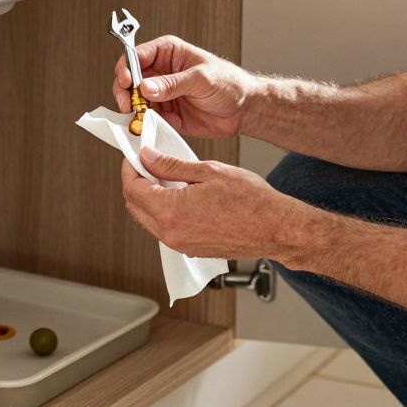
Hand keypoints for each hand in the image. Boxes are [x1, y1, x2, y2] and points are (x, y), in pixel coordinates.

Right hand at [112, 35, 258, 137]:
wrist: (244, 110)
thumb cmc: (229, 84)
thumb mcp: (201, 79)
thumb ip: (172, 84)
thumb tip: (146, 88)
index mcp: (168, 52)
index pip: (137, 55)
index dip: (127, 68)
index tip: (126, 82)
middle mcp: (160, 71)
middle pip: (129, 79)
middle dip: (125, 92)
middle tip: (128, 105)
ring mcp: (161, 93)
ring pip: (134, 100)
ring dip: (133, 110)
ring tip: (140, 118)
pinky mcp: (165, 113)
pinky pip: (147, 118)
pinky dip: (145, 123)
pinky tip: (151, 126)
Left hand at [119, 147, 306, 259]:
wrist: (276, 228)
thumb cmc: (251, 201)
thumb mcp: (208, 171)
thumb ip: (171, 165)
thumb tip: (148, 157)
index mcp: (172, 211)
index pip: (133, 189)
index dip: (130, 169)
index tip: (135, 157)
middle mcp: (172, 233)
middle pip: (135, 206)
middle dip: (136, 183)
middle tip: (147, 164)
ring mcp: (181, 245)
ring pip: (148, 220)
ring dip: (149, 199)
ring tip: (165, 178)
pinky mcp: (191, 249)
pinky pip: (165, 230)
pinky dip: (163, 212)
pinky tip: (179, 196)